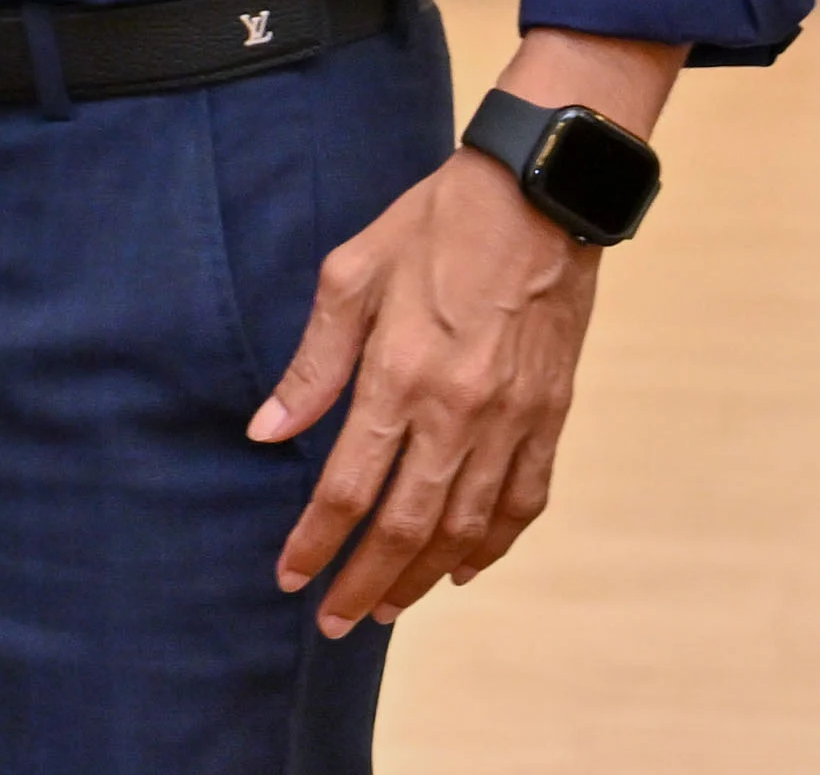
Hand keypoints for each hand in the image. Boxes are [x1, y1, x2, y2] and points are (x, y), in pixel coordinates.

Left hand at [251, 31, 674, 633]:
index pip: (348, 487)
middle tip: (331, 622)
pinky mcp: (551, 415)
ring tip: (386, 606)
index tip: (288, 577)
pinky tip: (463, 568)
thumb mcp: (350, 276)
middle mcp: (459, 411)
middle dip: (364, 582)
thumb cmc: (430, 226)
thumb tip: (267, 432)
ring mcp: (513, 419)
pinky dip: (493, 545)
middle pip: (406, 525)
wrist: (537, 197)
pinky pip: (524, 502)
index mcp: (400, 375)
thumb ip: (312, 365)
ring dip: (423, 577)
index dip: (315, 541)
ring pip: (467, 528)